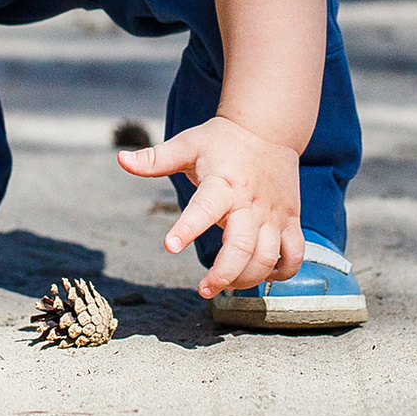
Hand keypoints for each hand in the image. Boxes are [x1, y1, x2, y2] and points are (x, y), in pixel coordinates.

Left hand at [118, 116, 304, 296]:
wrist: (269, 126)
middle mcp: (250, 202)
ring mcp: (274, 214)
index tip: (169, 246)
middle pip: (241, 246)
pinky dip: (284, 272)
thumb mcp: (188, 144)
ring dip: (249, 279)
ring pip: (268, 256)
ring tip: (227, 286)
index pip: (204, 208)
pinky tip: (265, 276)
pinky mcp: (290, 220)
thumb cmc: (222, 139)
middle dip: (223, 274)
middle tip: (204, 289)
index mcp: (222, 183)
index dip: (187, 228)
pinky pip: (295, 254)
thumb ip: (155, 158)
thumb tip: (121, 159)